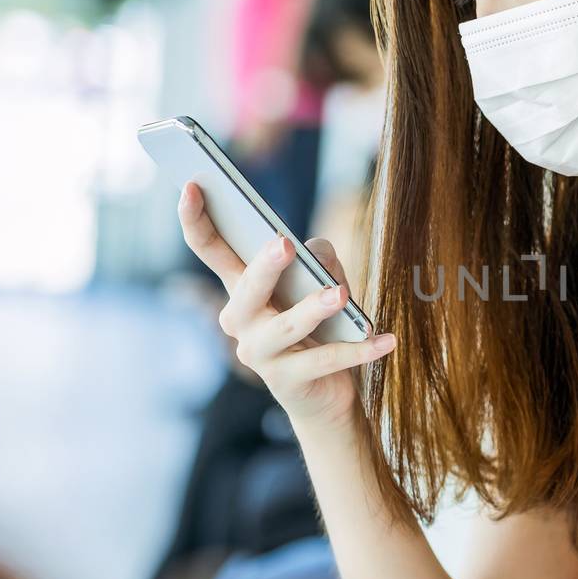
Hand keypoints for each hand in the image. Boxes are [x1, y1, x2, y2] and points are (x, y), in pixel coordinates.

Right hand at [176, 180, 394, 431]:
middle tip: (283, 244)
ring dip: (314, 309)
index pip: (210, 250)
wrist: (325, 392)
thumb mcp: (322, 284)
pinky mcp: (287, 382)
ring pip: (285, 327)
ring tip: (340, 294)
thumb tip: (316, 254)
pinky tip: (384, 339)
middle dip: (264, 267)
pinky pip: (324, 361)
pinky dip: (357, 349)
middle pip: (246, 289)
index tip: (193, 185)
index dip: (196, 220)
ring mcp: (259, 354)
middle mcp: (240, 321)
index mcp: (241, 289)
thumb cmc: (321, 324)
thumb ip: (319, 260)